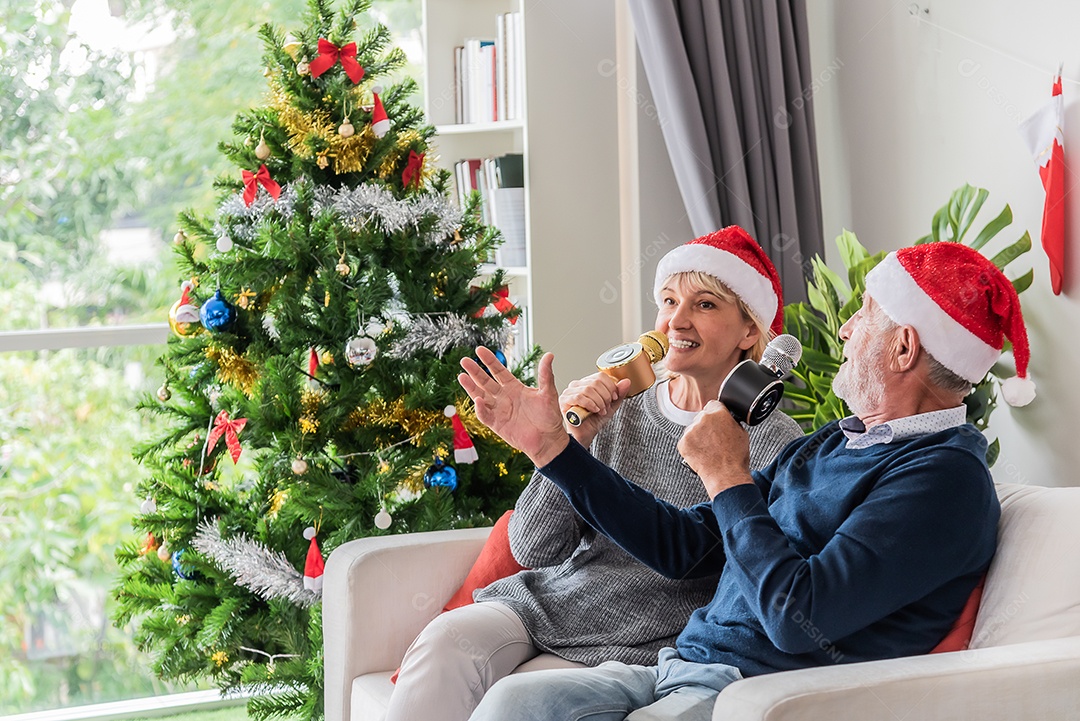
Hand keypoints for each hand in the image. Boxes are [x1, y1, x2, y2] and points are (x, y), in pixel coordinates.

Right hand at [459, 348, 568, 466]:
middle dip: (475, 371)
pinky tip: (477, 400)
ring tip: (461, 376)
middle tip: (464, 360)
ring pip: (480, 396)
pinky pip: (485, 415)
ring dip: (471, 387)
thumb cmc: (549, 417)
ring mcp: (499, 410)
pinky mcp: (497, 424)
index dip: (489, 361)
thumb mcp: (548, 393)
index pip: (498, 371)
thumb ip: (545, 375)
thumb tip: (550, 355)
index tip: (480, 349)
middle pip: (485, 381)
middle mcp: (504, 397)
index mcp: (514, 387)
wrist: (548, 440)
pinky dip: (480, 408)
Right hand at [559, 372, 632, 446]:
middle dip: (605, 397)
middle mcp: (577, 385)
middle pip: (595, 382)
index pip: (600, 376)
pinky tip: (593, 410)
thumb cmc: (594, 420)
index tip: (614, 398)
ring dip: (598, 402)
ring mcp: (569, 391)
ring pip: (588, 389)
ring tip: (600, 411)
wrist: (586, 434)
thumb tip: (626, 381)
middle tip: (606, 408)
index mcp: (588, 382)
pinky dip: (590, 404)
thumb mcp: (611, 406)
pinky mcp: (564, 400)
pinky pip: (579, 397)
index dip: (610, 387)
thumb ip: (619, 394)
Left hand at [677, 401, 753, 497]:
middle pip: (702, 417)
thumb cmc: (735, 457)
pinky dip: (691, 446)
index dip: (716, 413)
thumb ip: (730, 421)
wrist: (726, 475)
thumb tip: (726, 418)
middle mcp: (703, 419)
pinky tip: (702, 454)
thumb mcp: (741, 432)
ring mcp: (691, 431)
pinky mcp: (683, 443)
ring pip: (693, 429)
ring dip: (698, 436)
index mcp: (718, 413)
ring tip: (709, 449)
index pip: (713, 405)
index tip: (716, 421)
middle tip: (713, 439)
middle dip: (706, 425)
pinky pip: (686, 441)